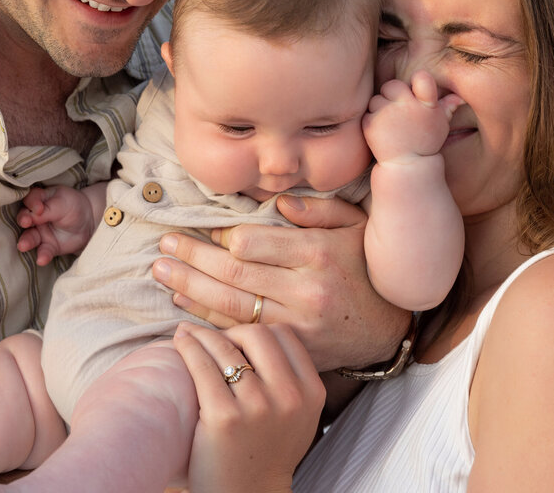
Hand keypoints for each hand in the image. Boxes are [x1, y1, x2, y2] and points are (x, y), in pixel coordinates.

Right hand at [15, 185, 94, 264]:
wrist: (88, 223)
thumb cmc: (73, 207)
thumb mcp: (64, 204)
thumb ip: (49, 209)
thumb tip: (33, 215)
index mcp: (39, 200)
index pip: (30, 199)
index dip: (32, 203)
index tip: (39, 209)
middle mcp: (34, 217)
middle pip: (24, 218)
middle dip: (24, 220)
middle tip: (26, 222)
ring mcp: (39, 232)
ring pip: (29, 237)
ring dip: (26, 241)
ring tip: (23, 246)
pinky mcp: (47, 247)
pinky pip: (43, 251)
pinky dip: (42, 256)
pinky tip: (42, 260)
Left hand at [153, 195, 407, 370]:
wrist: (392, 329)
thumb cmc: (368, 268)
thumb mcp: (355, 225)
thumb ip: (317, 210)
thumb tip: (277, 203)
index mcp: (318, 253)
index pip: (253, 243)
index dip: (221, 237)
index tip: (205, 231)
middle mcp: (305, 290)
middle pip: (234, 274)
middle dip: (192, 259)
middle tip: (163, 245)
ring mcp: (297, 325)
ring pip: (230, 306)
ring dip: (189, 288)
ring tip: (160, 271)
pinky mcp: (290, 349)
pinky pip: (239, 333)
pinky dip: (206, 319)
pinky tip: (182, 304)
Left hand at [174, 322, 323, 492]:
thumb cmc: (267, 451)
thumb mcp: (298, 415)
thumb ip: (290, 376)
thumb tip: (254, 330)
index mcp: (311, 393)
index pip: (285, 335)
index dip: (258, 331)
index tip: (238, 339)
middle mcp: (289, 397)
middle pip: (257, 335)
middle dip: (231, 332)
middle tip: (213, 339)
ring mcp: (258, 407)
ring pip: (226, 347)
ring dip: (201, 335)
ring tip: (187, 333)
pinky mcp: (225, 417)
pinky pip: (203, 366)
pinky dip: (188, 347)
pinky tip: (180, 342)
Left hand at [363, 70, 462, 161]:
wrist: (407, 166)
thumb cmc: (426, 142)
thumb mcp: (441, 125)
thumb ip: (447, 107)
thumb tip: (459, 98)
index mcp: (426, 105)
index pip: (422, 78)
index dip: (418, 79)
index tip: (416, 89)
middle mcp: (407, 107)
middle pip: (392, 85)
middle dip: (392, 94)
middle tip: (398, 110)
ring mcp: (387, 115)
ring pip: (377, 99)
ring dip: (381, 108)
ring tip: (392, 125)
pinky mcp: (371, 124)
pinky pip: (368, 113)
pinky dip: (372, 121)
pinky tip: (383, 133)